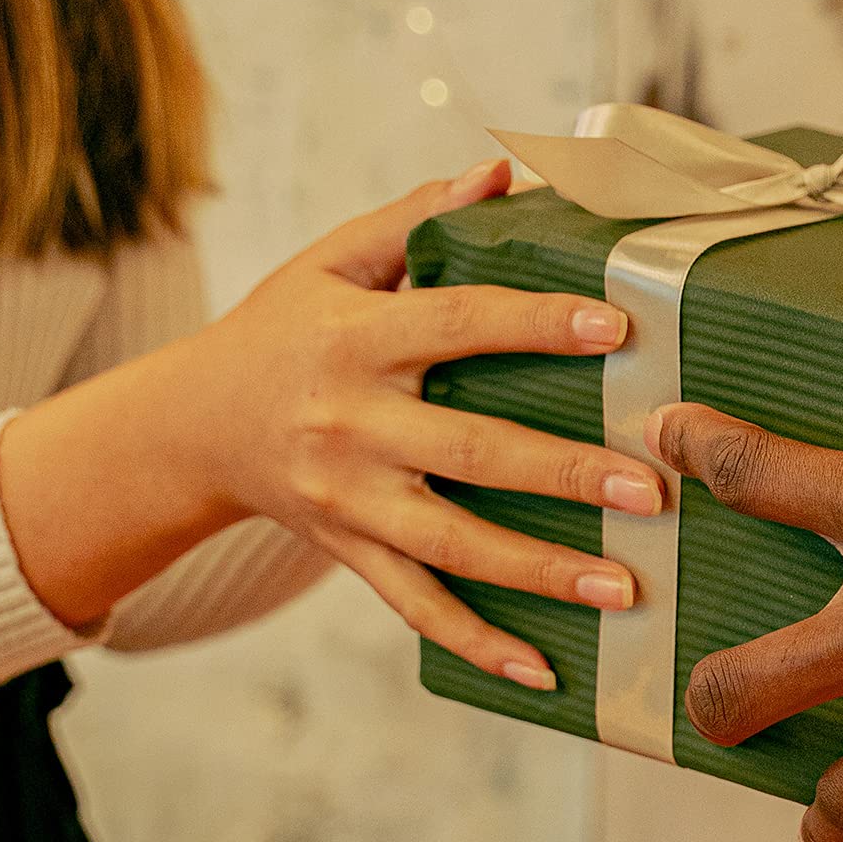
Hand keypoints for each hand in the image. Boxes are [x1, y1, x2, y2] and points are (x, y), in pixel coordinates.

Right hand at [182, 160, 662, 688]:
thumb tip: (503, 172)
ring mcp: (351, 500)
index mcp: (357, 339)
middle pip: (473, 452)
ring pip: (455, 545)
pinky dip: (478, 643)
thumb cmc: (280, 331)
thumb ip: (415, 221)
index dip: (537, 325)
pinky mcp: (349, 552)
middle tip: (650, 489)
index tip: (616, 327)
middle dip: (566, 473)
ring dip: (542, 571)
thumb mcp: (330, 262)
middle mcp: (353, 425)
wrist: (191, 424)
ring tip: (624, 587)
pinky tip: (544, 669)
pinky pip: (418, 607)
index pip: (459, 324)